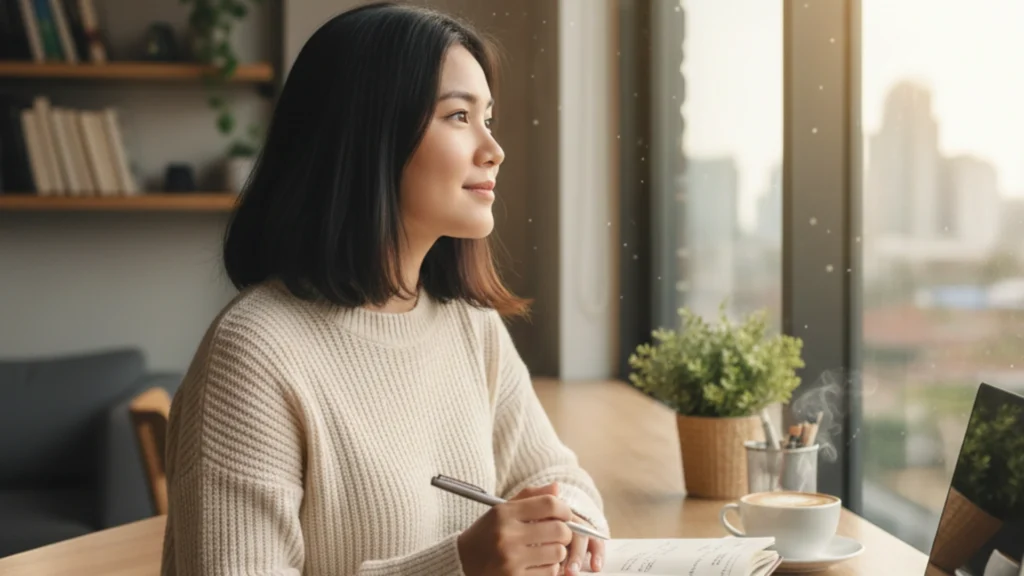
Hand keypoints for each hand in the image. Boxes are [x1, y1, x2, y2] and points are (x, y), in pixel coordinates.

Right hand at [457, 485, 573, 574]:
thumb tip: (557, 488)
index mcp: (504, 514)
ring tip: (548, 550)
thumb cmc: (486, 533)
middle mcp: (507, 535)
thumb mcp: (502, 510)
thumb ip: (529, 496)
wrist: (461, 562)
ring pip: (558, 553)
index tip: (566, 515)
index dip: (565, 508)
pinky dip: (550, 568)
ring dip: (558, 552)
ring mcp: (511, 560)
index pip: (549, 504)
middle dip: (565, 532)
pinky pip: (549, 572)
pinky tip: (539, 564)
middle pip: (559, 530)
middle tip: (560, 534)